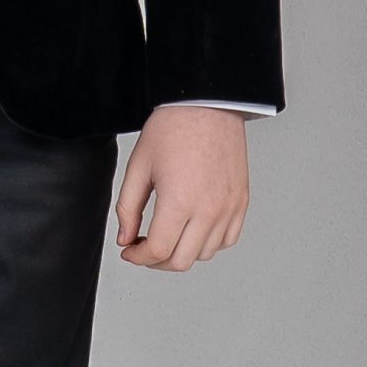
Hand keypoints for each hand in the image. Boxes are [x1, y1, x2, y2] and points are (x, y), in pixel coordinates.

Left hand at [115, 105, 249, 269]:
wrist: (207, 105)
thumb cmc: (173, 128)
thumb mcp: (138, 167)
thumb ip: (128, 208)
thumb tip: (125, 238)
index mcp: (180, 201)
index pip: (157, 251)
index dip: (138, 257)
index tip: (129, 250)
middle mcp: (208, 209)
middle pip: (181, 261)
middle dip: (156, 261)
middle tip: (144, 247)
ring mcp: (228, 208)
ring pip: (204, 254)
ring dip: (182, 252)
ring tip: (169, 235)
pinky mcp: (240, 202)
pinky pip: (227, 240)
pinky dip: (208, 243)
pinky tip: (193, 230)